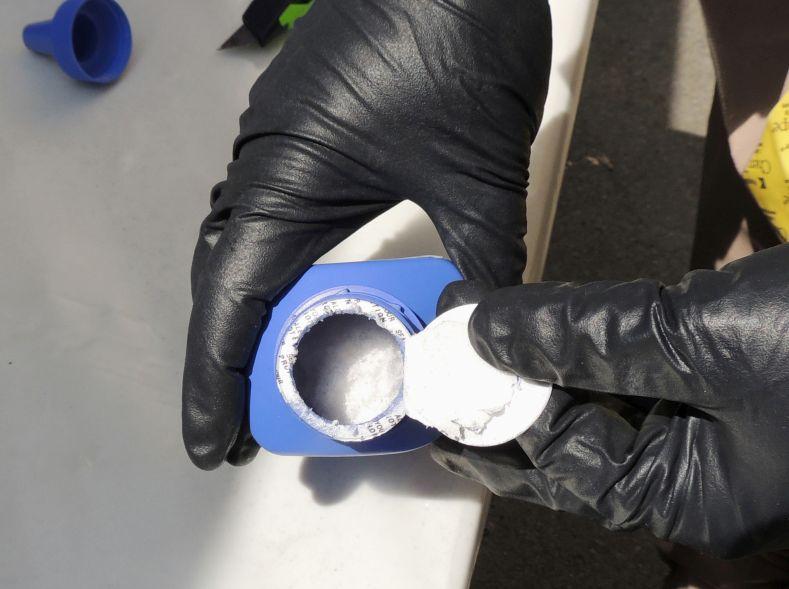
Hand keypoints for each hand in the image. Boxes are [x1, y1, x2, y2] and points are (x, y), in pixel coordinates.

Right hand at [183, 0, 551, 468]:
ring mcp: (287, 152)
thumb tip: (485, 332)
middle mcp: (268, 171)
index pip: (232, 303)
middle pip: (228, 286)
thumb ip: (484, 258)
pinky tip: (312, 306)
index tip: (214, 445)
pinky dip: (289, 278)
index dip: (216, 382)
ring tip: (277, 384)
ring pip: (252, 256)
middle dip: (230, 363)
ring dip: (256, 323)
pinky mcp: (314, 139)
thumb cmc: (455, 45)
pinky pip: (284, 224)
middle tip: (246, 429)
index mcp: (286, 183)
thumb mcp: (477, 170)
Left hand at [432, 244, 788, 557]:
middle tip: (448, 371)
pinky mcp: (728, 374)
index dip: (498, 426)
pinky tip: (555, 326)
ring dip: (549, 366)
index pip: (567, 467)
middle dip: (514, 401)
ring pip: (609, 402)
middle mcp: (704, 473)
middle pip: (581, 441)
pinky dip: (596, 345)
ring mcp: (719, 424)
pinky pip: (643, 370)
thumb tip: (488, 327)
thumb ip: (590, 337)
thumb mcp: (704, 341)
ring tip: (483, 340)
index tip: (442, 391)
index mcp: (698, 498)